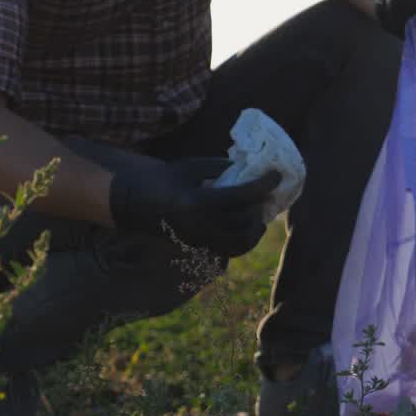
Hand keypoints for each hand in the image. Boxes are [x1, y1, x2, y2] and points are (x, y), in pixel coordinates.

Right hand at [109, 157, 279, 257]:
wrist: (138, 203)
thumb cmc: (166, 179)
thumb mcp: (192, 166)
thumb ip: (221, 167)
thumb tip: (248, 169)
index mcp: (198, 202)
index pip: (242, 196)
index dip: (264, 185)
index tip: (277, 175)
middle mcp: (201, 225)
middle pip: (244, 217)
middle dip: (261, 203)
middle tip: (269, 190)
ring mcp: (201, 239)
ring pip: (242, 239)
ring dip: (257, 224)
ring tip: (261, 210)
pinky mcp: (201, 246)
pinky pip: (232, 250)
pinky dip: (248, 241)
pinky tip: (254, 227)